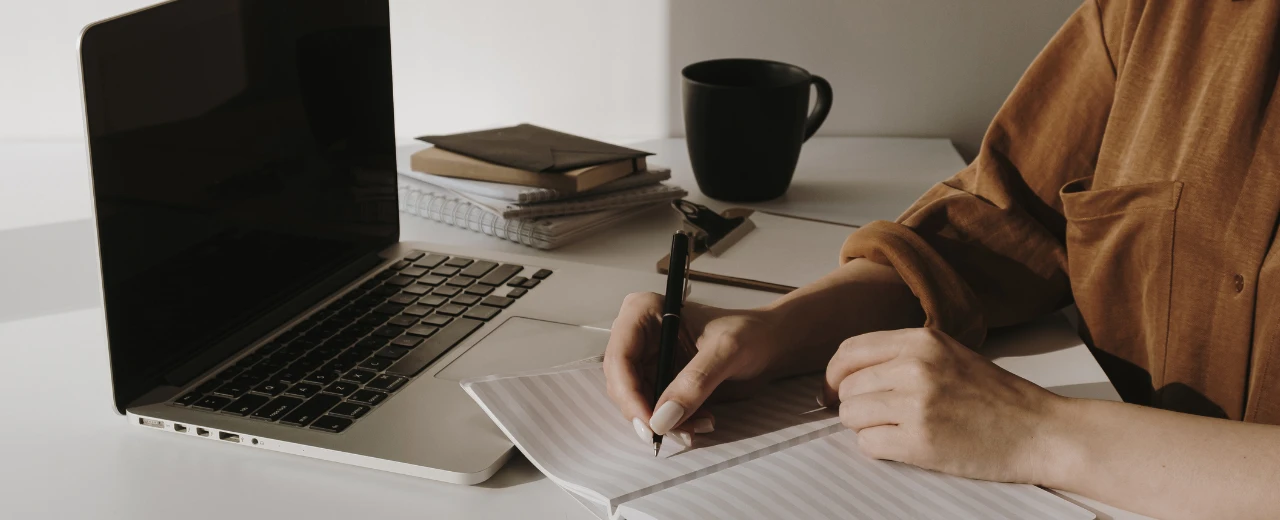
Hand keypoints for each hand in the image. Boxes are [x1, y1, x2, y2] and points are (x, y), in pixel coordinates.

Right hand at [604, 292, 788, 444]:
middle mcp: (638, 335)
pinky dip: (675, 423)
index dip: (629, 393)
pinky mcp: (659, 381)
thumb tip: (663, 418)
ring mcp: (647, 360)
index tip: (651, 423)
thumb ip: (695, 382)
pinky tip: (702, 421)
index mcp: (644, 312)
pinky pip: (654, 410)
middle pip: (621, 384)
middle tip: (676, 433)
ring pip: (636, 402)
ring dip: (664, 422)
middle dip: (647, 413)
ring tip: (699, 425)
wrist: (770, 344)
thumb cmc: (750, 333)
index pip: (620, 358)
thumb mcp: (726, 351)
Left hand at [822, 328, 1066, 484]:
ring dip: (865, 427)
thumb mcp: (949, 354)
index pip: (849, 351)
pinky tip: (904, 445)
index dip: (834, 374)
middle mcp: (914, 368)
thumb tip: (847, 374)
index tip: (834, 389)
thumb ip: (902, 356)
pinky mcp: (919, 442)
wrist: (1039, 431)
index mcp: (920, 341)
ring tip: (895, 429)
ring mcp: (916, 405)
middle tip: (876, 416)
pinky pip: (867, 445)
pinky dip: (879, 449)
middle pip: (846, 387)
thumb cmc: (995, 397)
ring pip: (851, 416)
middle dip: (853, 405)